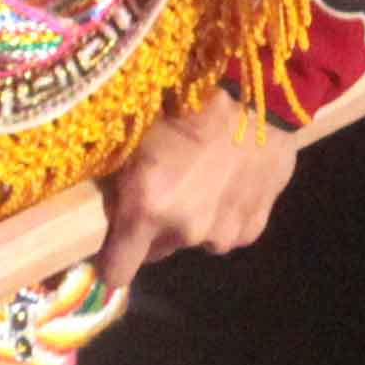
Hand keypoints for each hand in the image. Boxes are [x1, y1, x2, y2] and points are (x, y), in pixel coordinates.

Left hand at [93, 94, 300, 315]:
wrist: (255, 94)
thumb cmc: (185, 103)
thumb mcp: (135, 137)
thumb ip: (121, 185)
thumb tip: (111, 214)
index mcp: (147, 210)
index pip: (118, 271)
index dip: (111, 264)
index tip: (110, 254)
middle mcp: (185, 232)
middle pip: (157, 251)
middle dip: (153, 232)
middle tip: (161, 193)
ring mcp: (223, 233)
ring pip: (196, 240)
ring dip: (193, 222)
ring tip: (202, 181)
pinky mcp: (254, 227)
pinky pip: (229, 231)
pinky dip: (225, 215)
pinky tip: (230, 182)